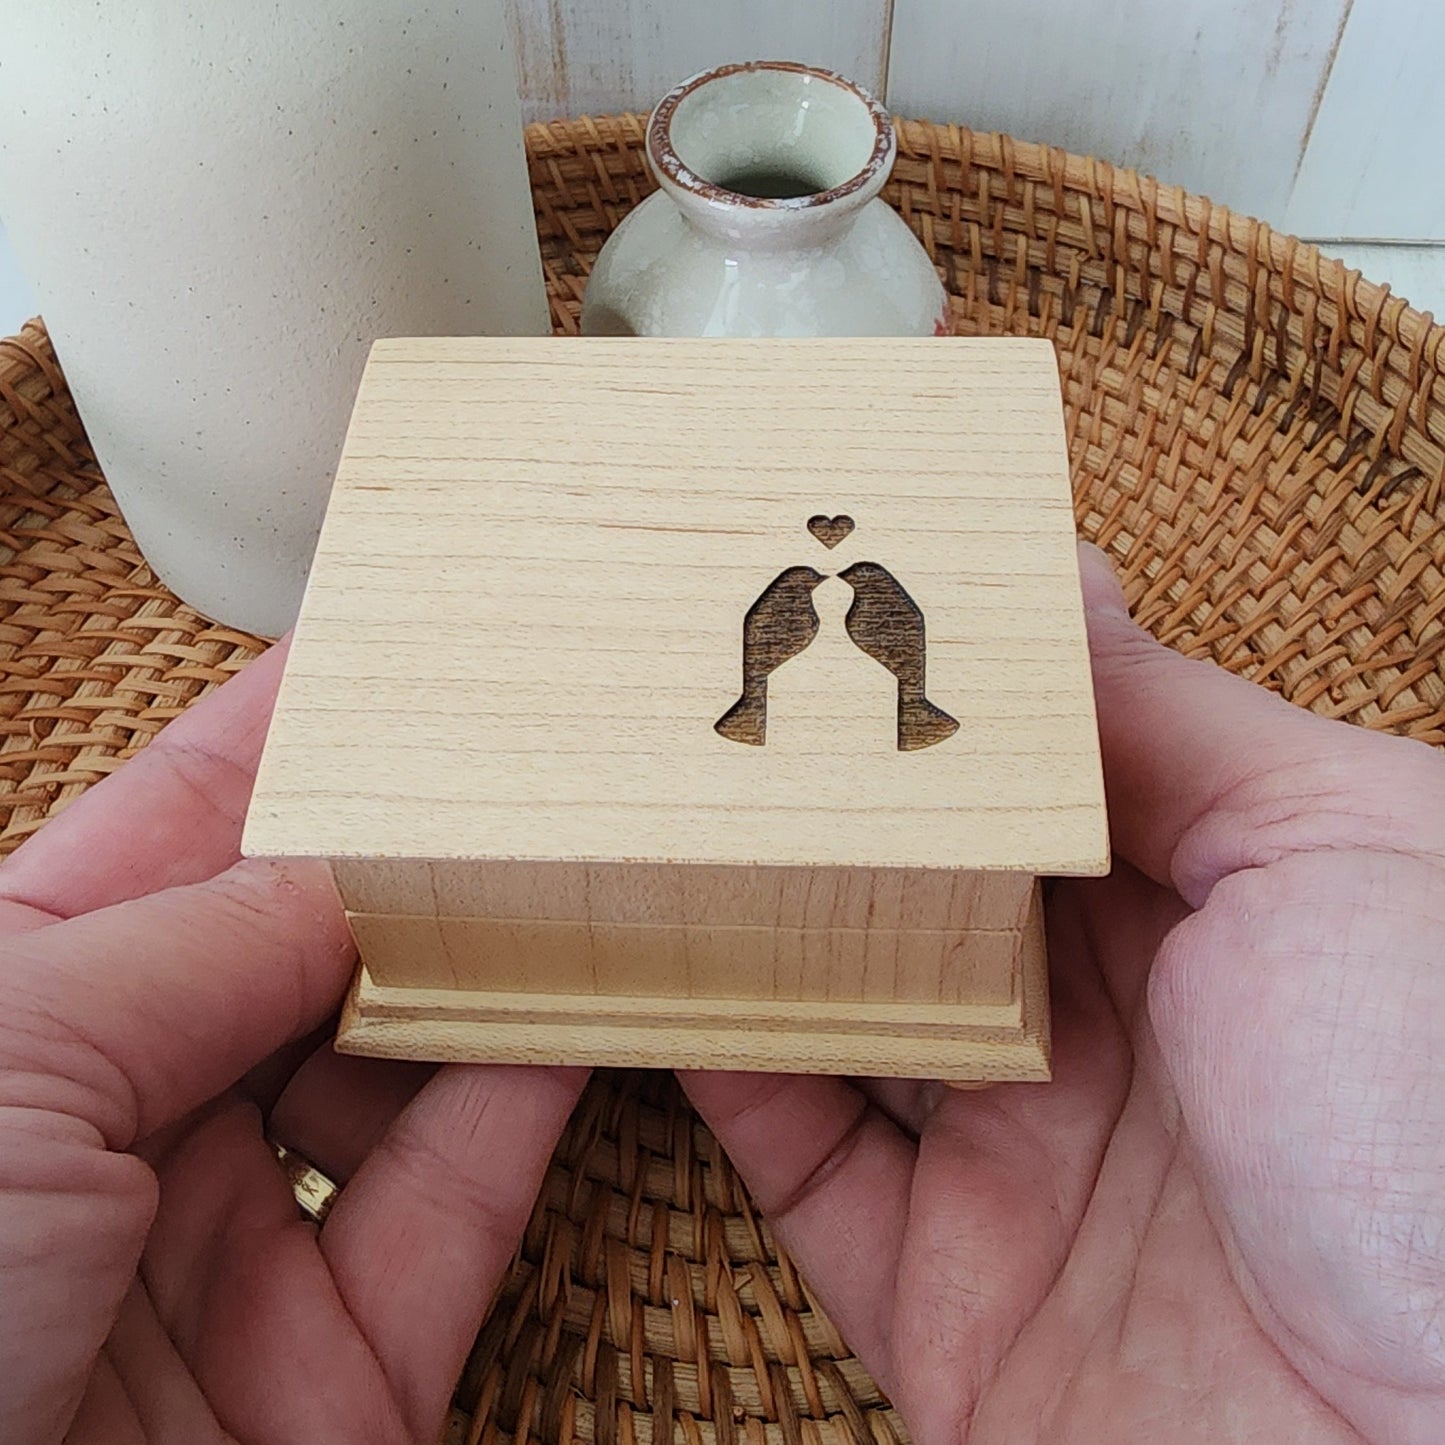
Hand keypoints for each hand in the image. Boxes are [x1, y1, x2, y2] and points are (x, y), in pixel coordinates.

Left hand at [0, 643, 587, 1443]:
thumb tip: (354, 870)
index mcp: (19, 1016)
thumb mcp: (10, 1057)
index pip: (170, 834)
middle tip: (518, 746)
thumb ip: (201, 945)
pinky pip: (457, 1206)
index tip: (382, 647)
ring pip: (400, 1067)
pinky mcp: (341, 1371)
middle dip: (409, 847)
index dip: (278, 735)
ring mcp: (237, 1249)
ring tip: (572, 861)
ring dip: (488, 967)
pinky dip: (531, 1102)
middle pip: (307, 946)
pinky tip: (588, 1003)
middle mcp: (129, 1123)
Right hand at [683, 545, 1444, 1444]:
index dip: (941, 705)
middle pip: (935, 899)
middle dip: (834, 811)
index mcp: (1221, 918)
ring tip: (663, 826)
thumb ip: (1176, 722)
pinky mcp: (952, 1302)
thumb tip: (1060, 578)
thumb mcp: (1339, 851)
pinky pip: (806, 1176)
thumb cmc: (1430, 1131)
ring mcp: (1029, 1172)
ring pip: (853, 1022)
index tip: (833, 612)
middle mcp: (1122, 1039)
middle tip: (718, 706)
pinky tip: (659, 986)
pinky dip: (725, 1085)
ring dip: (761, 935)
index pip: (1044, 784)